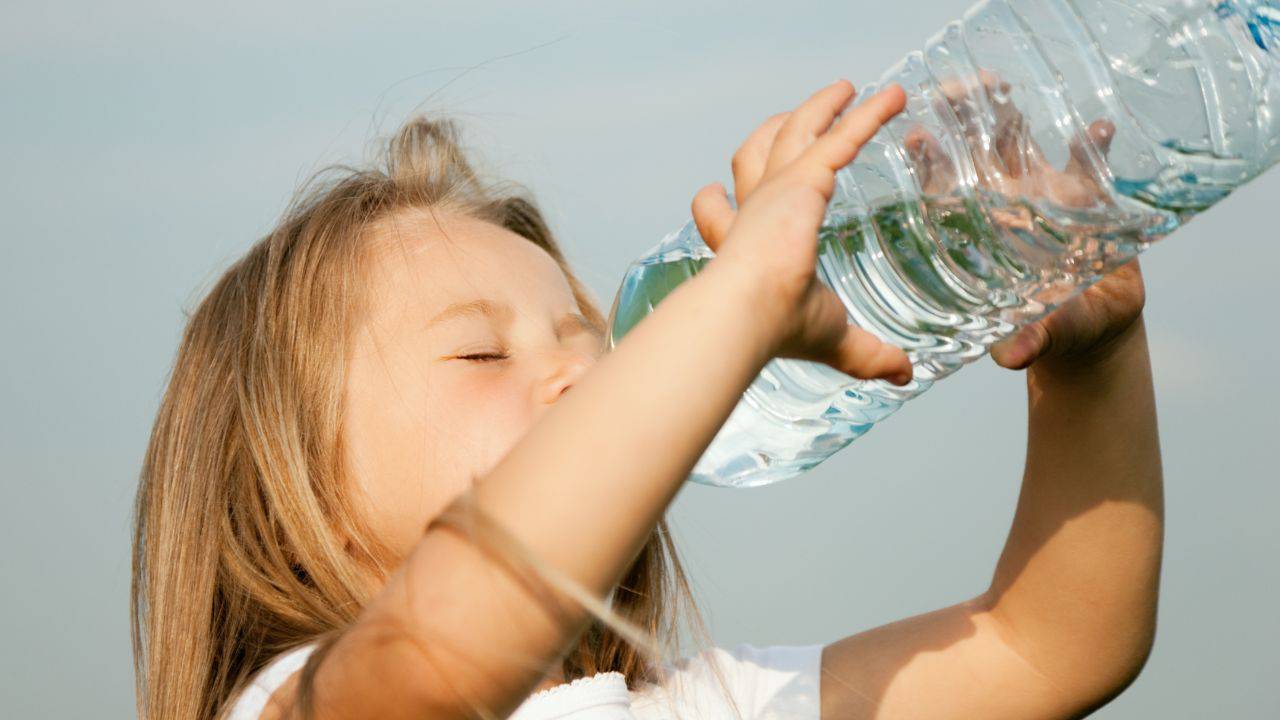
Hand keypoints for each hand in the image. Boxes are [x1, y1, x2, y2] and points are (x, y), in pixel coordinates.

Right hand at [691, 80, 913, 384]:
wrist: (750, 311)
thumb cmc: (776, 326)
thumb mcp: (830, 337)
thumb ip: (867, 352)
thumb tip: (904, 375)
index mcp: (744, 248)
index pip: (721, 220)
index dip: (715, 208)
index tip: (716, 195)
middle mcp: (753, 212)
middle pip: (754, 157)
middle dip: (771, 135)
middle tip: (789, 119)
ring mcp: (774, 190)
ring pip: (791, 131)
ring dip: (817, 108)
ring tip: (845, 91)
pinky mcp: (801, 178)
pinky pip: (841, 136)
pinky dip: (869, 114)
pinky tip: (895, 98)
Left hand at [901, 71, 1142, 370]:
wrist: (1091, 326)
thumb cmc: (1048, 330)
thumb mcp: (1037, 338)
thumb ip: (1026, 341)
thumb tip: (1011, 356)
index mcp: (977, 231)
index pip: (943, 190)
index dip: (928, 163)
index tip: (917, 137)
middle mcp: (1002, 204)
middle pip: (974, 152)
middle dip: (963, 118)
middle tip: (954, 92)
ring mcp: (1043, 194)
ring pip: (1021, 143)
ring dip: (1013, 115)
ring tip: (1006, 90)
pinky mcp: (1088, 196)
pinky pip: (1093, 162)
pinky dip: (1095, 143)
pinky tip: (1099, 129)